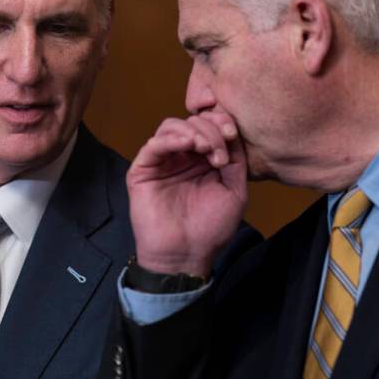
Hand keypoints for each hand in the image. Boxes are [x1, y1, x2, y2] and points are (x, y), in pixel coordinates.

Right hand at [127, 109, 247, 276]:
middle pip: (192, 122)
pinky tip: (188, 146)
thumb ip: (235, 161)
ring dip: (192, 131)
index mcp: (203, 160)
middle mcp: (182, 157)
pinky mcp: (142, 171)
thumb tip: (232, 132)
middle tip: (218, 152)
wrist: (186, 256)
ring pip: (171, 127)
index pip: (210, 126)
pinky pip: (153, 145)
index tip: (232, 133)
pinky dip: (171, 139)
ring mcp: (162, 163)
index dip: (221, 122)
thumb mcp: (234, 191)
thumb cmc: (210, 228)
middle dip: (210, 130)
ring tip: (204, 148)